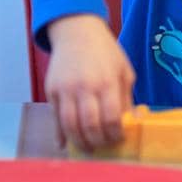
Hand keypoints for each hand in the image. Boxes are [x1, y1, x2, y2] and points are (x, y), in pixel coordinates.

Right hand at [44, 14, 134, 151]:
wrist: (77, 32)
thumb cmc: (105, 52)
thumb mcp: (124, 71)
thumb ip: (126, 98)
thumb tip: (130, 123)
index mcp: (108, 81)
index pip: (112, 117)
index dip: (116, 134)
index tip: (119, 139)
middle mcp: (85, 87)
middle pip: (90, 125)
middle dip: (98, 142)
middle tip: (103, 148)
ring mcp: (66, 89)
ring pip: (70, 125)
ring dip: (79, 142)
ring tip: (88, 149)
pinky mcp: (51, 91)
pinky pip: (55, 118)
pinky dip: (61, 134)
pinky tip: (67, 144)